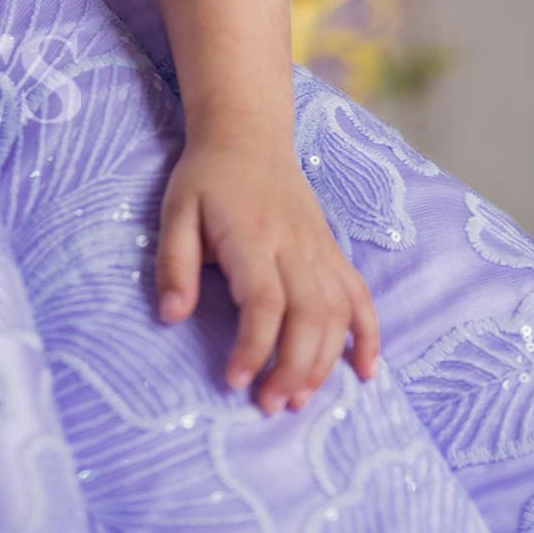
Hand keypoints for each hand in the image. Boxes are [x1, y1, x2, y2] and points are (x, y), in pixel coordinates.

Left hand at [154, 131, 381, 413]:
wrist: (248, 133)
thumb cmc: (207, 176)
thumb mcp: (176, 209)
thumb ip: (174, 262)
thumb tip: (170, 316)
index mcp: (253, 235)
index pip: (264, 303)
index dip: (254, 348)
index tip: (235, 381)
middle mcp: (294, 246)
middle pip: (308, 316)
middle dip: (292, 369)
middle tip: (269, 404)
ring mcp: (319, 249)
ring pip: (337, 314)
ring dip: (324, 363)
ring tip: (298, 399)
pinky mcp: (333, 251)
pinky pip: (360, 297)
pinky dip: (369, 336)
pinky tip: (364, 371)